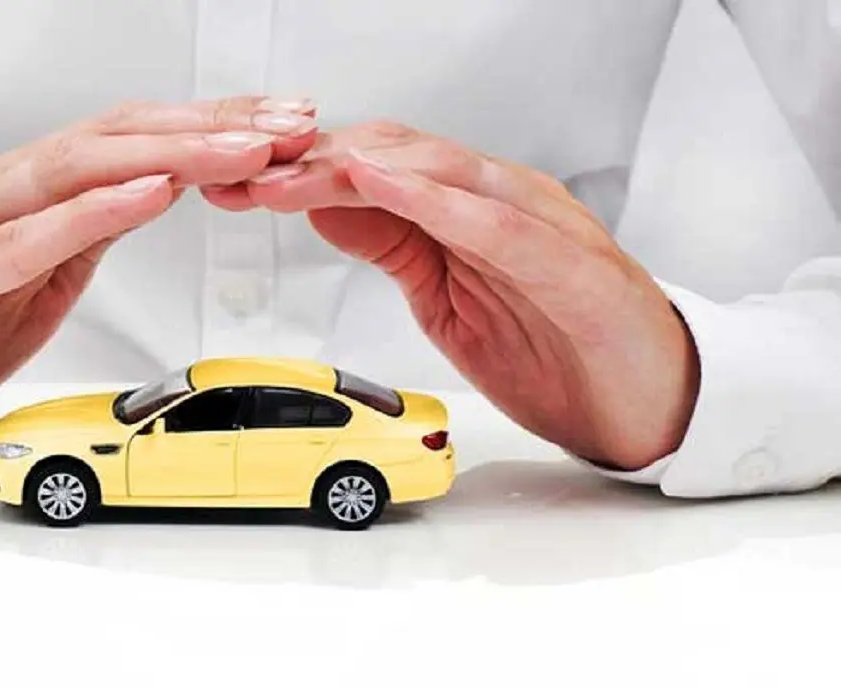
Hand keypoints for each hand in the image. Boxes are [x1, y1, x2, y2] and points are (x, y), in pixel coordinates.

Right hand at [0, 97, 317, 436]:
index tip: (283, 123)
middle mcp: (5, 190)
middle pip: (117, 137)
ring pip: (76, 169)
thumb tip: (164, 187)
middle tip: (286, 124)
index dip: (211, 125)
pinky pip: (25, 239)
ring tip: (240, 149)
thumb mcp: (43, 269)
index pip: (133, 139)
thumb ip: (93, 224)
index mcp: (34, 191)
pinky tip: (148, 194)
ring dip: (167, 155)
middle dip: (210, 127)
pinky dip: (91, 213)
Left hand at [205, 121, 699, 468]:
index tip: (234, 178)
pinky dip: (431, 198)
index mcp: (467, 211)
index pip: (373, 168)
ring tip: (285, 173)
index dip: (299, 169)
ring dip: (351, 169)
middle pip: (393, 155)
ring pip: (436, 171)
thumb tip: (326, 207)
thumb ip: (393, 244)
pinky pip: (493, 222)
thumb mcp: (444, 296)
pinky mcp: (571, 264)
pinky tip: (379, 184)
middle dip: (308, 162)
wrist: (649, 402)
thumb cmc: (556, 350)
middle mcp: (501, 202)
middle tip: (238, 171)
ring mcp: (540, 225)